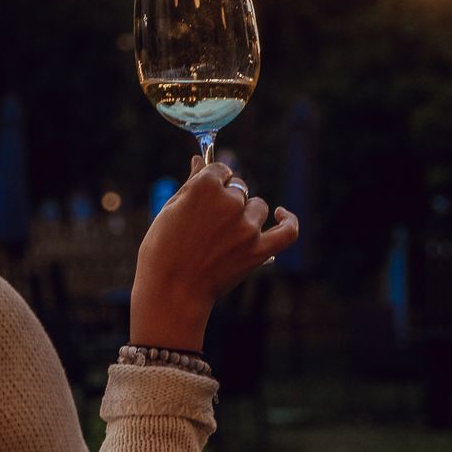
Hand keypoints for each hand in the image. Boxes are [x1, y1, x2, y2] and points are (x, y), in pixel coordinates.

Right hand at [128, 155, 299, 351]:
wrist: (171, 292)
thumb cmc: (162, 249)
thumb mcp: (170, 209)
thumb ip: (191, 183)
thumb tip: (199, 159)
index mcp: (205, 186)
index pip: (220, 170)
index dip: (213, 183)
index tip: (206, 196)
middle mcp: (230, 202)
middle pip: (239, 188)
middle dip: (226, 200)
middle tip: (209, 225)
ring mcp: (247, 226)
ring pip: (258, 208)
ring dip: (247, 216)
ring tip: (224, 237)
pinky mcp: (259, 250)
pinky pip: (287, 231)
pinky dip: (289, 220)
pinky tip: (281, 214)